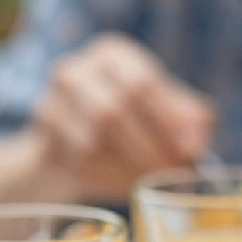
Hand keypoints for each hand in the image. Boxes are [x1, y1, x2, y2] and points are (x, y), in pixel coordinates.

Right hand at [30, 34, 215, 200]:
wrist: (72, 147)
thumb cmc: (130, 125)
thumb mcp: (166, 114)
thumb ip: (190, 122)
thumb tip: (196, 143)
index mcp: (113, 54)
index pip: (143, 82)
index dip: (169, 120)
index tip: (188, 150)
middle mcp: (77, 69)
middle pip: (116, 110)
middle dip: (150, 148)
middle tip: (172, 174)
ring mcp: (53, 100)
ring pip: (96, 138)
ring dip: (130, 167)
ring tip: (153, 184)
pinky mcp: (46, 136)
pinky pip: (80, 160)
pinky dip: (110, 177)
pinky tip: (128, 186)